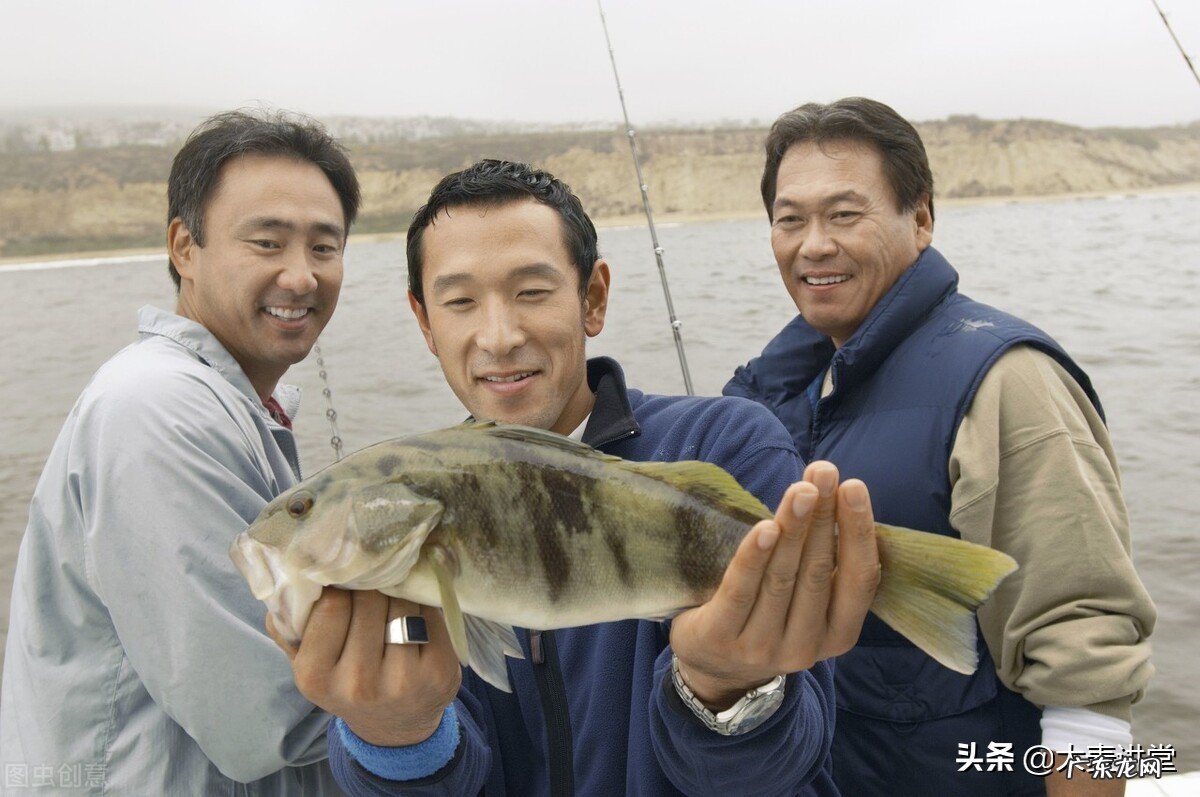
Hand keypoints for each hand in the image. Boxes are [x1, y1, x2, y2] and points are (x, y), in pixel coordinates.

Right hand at [266, 588, 461, 746]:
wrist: (394, 723)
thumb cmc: (345, 678)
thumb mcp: (307, 659)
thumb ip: (289, 623)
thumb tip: (289, 577)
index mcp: (315, 676)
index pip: (331, 604)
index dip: (341, 584)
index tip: (347, 581)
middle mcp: (358, 683)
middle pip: (370, 599)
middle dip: (373, 583)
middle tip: (374, 581)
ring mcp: (403, 680)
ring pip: (403, 602)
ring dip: (400, 589)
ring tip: (395, 594)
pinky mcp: (440, 671)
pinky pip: (432, 613)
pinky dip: (425, 603)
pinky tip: (418, 611)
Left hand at [669, 462, 879, 708]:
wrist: (713, 666)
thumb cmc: (767, 615)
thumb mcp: (806, 603)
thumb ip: (823, 565)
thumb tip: (836, 496)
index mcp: (837, 635)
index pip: (858, 580)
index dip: (858, 532)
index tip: (853, 487)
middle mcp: (805, 648)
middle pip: (817, 572)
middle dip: (822, 516)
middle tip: (825, 471)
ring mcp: (761, 647)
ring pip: (782, 578)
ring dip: (793, 527)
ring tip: (801, 488)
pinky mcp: (720, 638)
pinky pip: (741, 590)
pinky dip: (755, 556)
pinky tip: (765, 526)